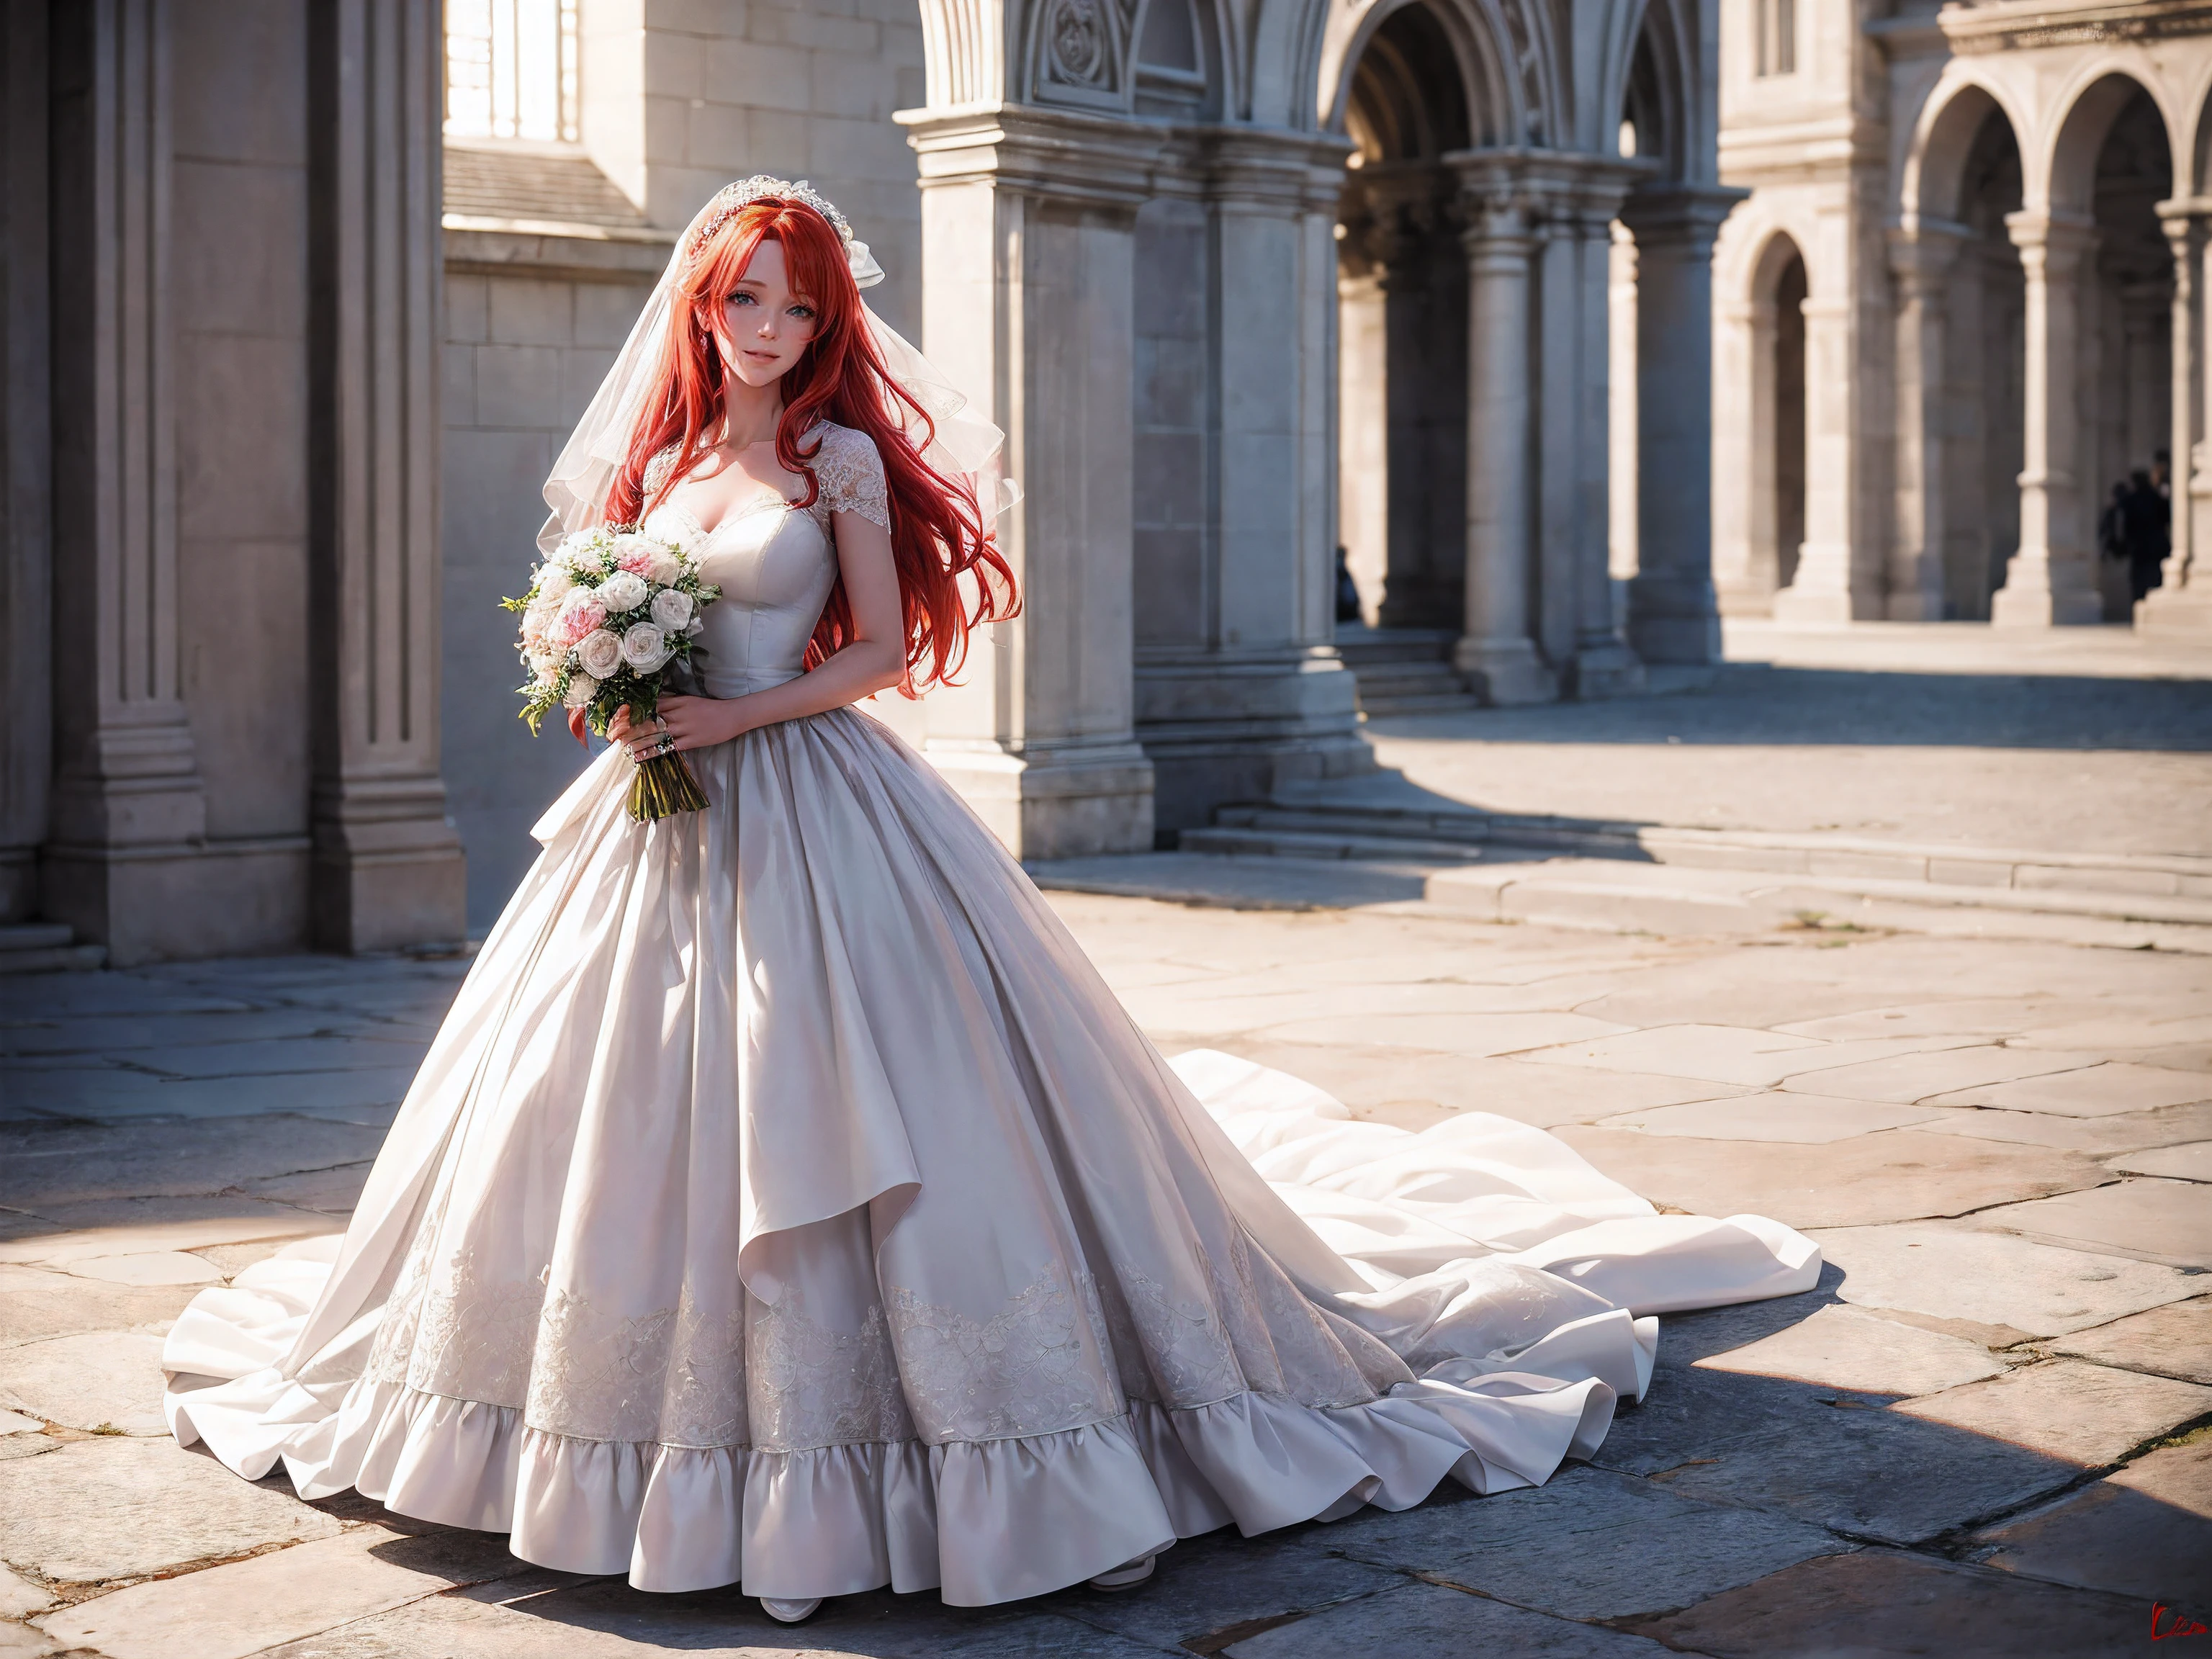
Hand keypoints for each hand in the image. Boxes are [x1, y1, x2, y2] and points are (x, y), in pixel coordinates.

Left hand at [612, 695, 736, 761]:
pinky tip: (639, 756)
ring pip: (655, 733)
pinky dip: (651, 752)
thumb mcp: (690, 700)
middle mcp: (678, 713)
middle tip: (615, 733)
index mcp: (678, 701)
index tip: (619, 716)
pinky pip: (667, 747)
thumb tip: (655, 704)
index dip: (634, 710)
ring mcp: (684, 727)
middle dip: (631, 726)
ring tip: (622, 746)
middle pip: (649, 719)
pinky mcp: (691, 741)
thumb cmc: (712, 708)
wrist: (733, 716)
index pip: (650, 704)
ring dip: (637, 740)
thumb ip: (673, 701)